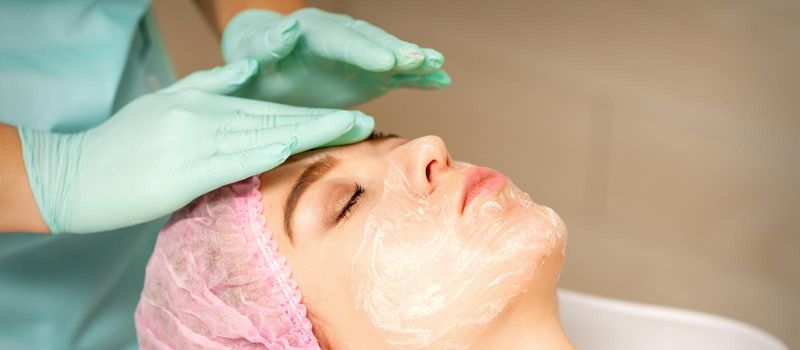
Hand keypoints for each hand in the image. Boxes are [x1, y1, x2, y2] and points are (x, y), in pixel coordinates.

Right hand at [19, 60, 372, 233]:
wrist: (72, 175)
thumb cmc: (121, 146)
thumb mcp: (164, 103)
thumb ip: (208, 85)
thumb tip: (247, 69)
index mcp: (201, 102)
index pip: (267, 109)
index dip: (310, 114)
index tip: (348, 117)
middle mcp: (201, 116)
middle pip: (273, 118)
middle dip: (323, 121)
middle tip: (366, 122)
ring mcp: (190, 141)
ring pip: (260, 134)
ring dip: (308, 133)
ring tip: (348, 132)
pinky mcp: (178, 172)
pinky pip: (228, 161)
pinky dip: (261, 152)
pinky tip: (292, 148)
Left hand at [221, 7, 450, 107]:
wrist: (263, 69)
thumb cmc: (251, 66)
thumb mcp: (250, 58)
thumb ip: (265, 48)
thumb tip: (283, 31)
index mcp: (309, 33)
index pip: (340, 39)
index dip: (363, 51)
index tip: (386, 62)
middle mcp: (339, 38)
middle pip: (370, 42)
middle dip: (395, 51)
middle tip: (420, 60)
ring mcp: (356, 56)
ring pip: (388, 54)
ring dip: (413, 60)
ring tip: (438, 64)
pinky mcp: (368, 74)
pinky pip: (396, 74)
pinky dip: (418, 76)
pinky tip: (441, 78)